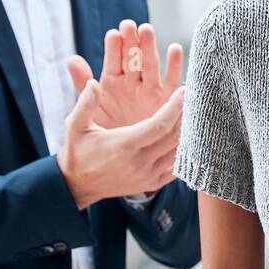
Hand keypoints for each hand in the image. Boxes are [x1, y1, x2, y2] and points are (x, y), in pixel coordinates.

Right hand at [56, 79, 184, 210]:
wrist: (77, 185)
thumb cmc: (77, 152)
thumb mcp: (75, 126)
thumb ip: (85, 104)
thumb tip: (93, 83)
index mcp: (124, 145)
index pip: (159, 125)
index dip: (175, 107)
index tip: (184, 92)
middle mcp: (139, 162)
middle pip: (174, 138)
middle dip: (185, 117)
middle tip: (193, 100)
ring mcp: (147, 176)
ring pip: (178, 153)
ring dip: (187, 134)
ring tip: (193, 116)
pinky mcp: (151, 184)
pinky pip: (176, 168)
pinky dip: (183, 153)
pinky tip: (187, 138)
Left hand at [67, 20, 182, 129]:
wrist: (124, 161)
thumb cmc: (105, 134)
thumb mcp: (88, 110)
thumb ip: (82, 85)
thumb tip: (71, 58)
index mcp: (112, 83)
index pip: (113, 60)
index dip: (114, 47)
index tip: (113, 34)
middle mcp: (133, 83)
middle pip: (133, 58)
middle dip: (132, 41)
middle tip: (130, 25)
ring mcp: (151, 90)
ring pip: (151, 65)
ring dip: (150, 48)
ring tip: (147, 31)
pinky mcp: (167, 101)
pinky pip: (172, 82)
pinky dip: (174, 66)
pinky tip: (174, 49)